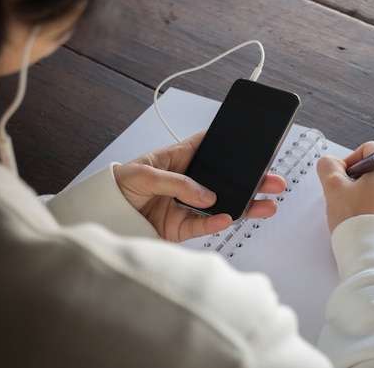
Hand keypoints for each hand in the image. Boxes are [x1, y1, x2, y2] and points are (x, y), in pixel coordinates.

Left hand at [113, 131, 285, 241]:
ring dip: (245, 205)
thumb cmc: (117, 185)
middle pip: (226, 180)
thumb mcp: (144, 174)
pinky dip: (217, 224)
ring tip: (266, 205)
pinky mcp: (181, 227)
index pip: (210, 148)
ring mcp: (187, 205)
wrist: (100, 216)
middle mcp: (188, 182)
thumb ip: (177, 183)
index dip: (231, 146)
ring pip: (222, 205)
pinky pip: (203, 226)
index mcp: (180, 159)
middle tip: (274, 181)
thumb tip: (207, 195)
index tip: (255, 147)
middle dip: (251, 180)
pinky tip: (230, 218)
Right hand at [316, 141, 373, 231]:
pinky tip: (365, 220)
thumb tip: (330, 163)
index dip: (349, 162)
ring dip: (367, 194)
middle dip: (358, 180)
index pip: (367, 150)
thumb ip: (328, 167)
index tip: (341, 178)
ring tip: (355, 210)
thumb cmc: (359, 221)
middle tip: (346, 196)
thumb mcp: (334, 188)